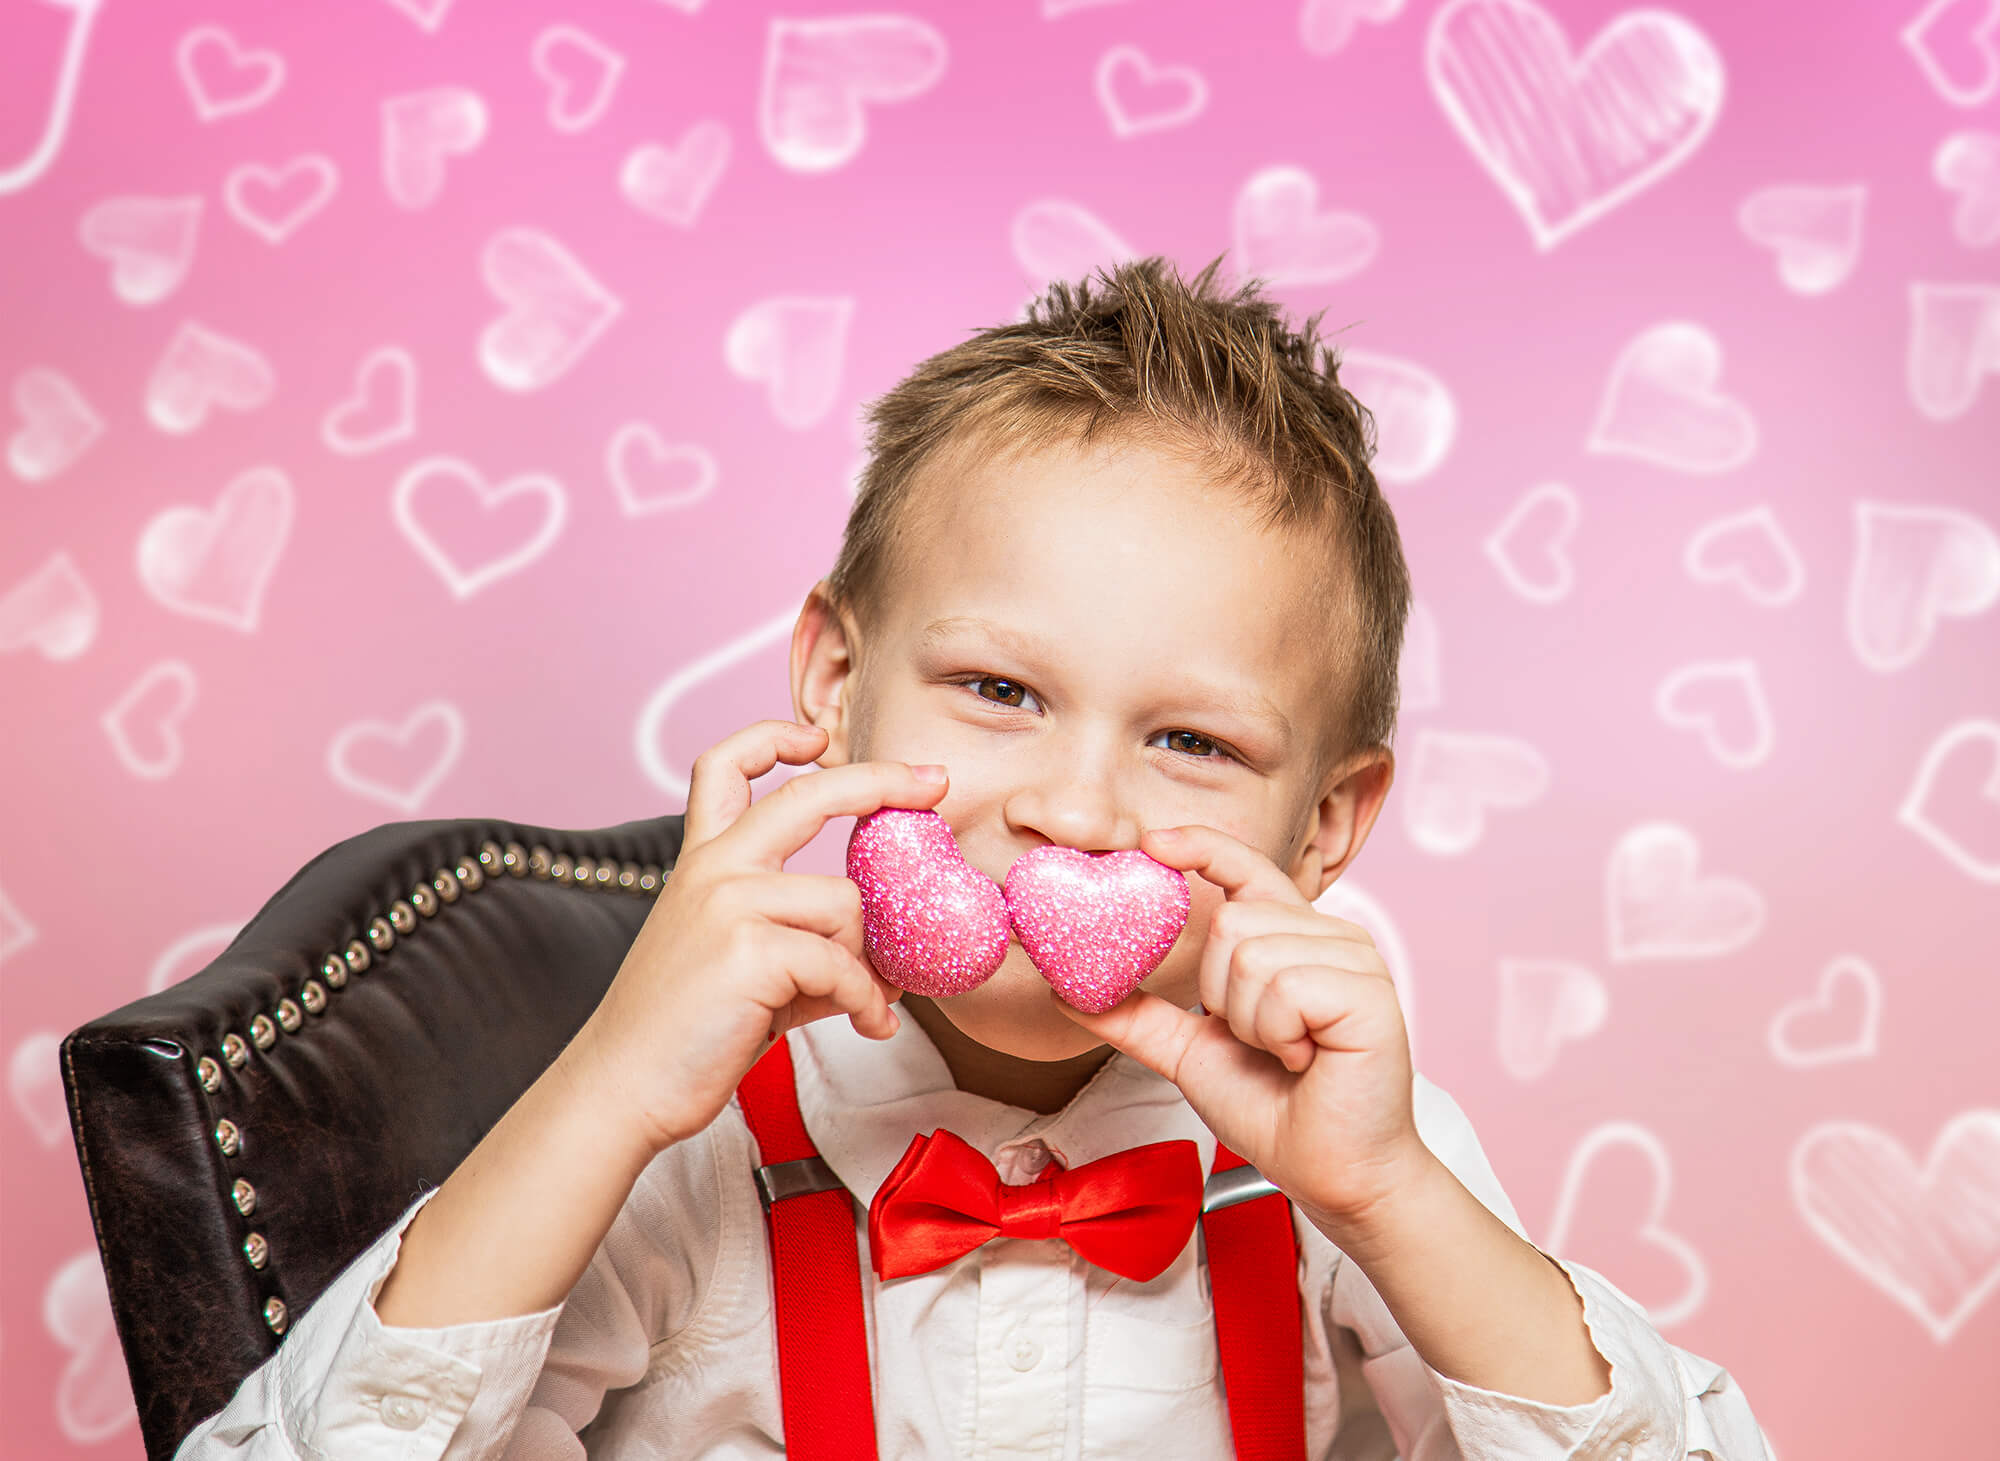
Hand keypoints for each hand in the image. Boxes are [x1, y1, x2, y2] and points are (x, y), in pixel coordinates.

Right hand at [570, 719, 945, 1155]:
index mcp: (703, 861)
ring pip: (845, 904)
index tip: (817, 737)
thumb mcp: (739, 962)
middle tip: (935, 783)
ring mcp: (730, 903)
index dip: (773, 737)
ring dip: (869, 960)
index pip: (725, 767)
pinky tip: (867, 1026)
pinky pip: (844, 964)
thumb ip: (802, 939)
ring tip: (866, 1003)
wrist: (624, 1086)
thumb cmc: (684, 1031)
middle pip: (808, 795)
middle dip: (881, 780)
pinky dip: (866, 1000)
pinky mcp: (750, 950)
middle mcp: (714, 868)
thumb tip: (885, 958)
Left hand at [1054, 824, 1431, 1237]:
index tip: (1154, 844)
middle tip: (1257, 1040)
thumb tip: (1068, 991)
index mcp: (1292, 938)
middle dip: (1220, 994)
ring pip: (1251, 953)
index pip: (1247, 867)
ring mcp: (1356, 958)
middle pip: (1231, 920)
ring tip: (1285, 1052)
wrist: (1329, 1172)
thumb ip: (1136, 1016)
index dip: (1201, 846)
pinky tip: (1305, 1058)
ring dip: (1249, 1022)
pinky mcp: (1369, 991)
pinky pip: (1285, 987)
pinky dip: (1277, 1034)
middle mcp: (1329, 935)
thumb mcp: (1189, 1052)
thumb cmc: (1274, 1109)